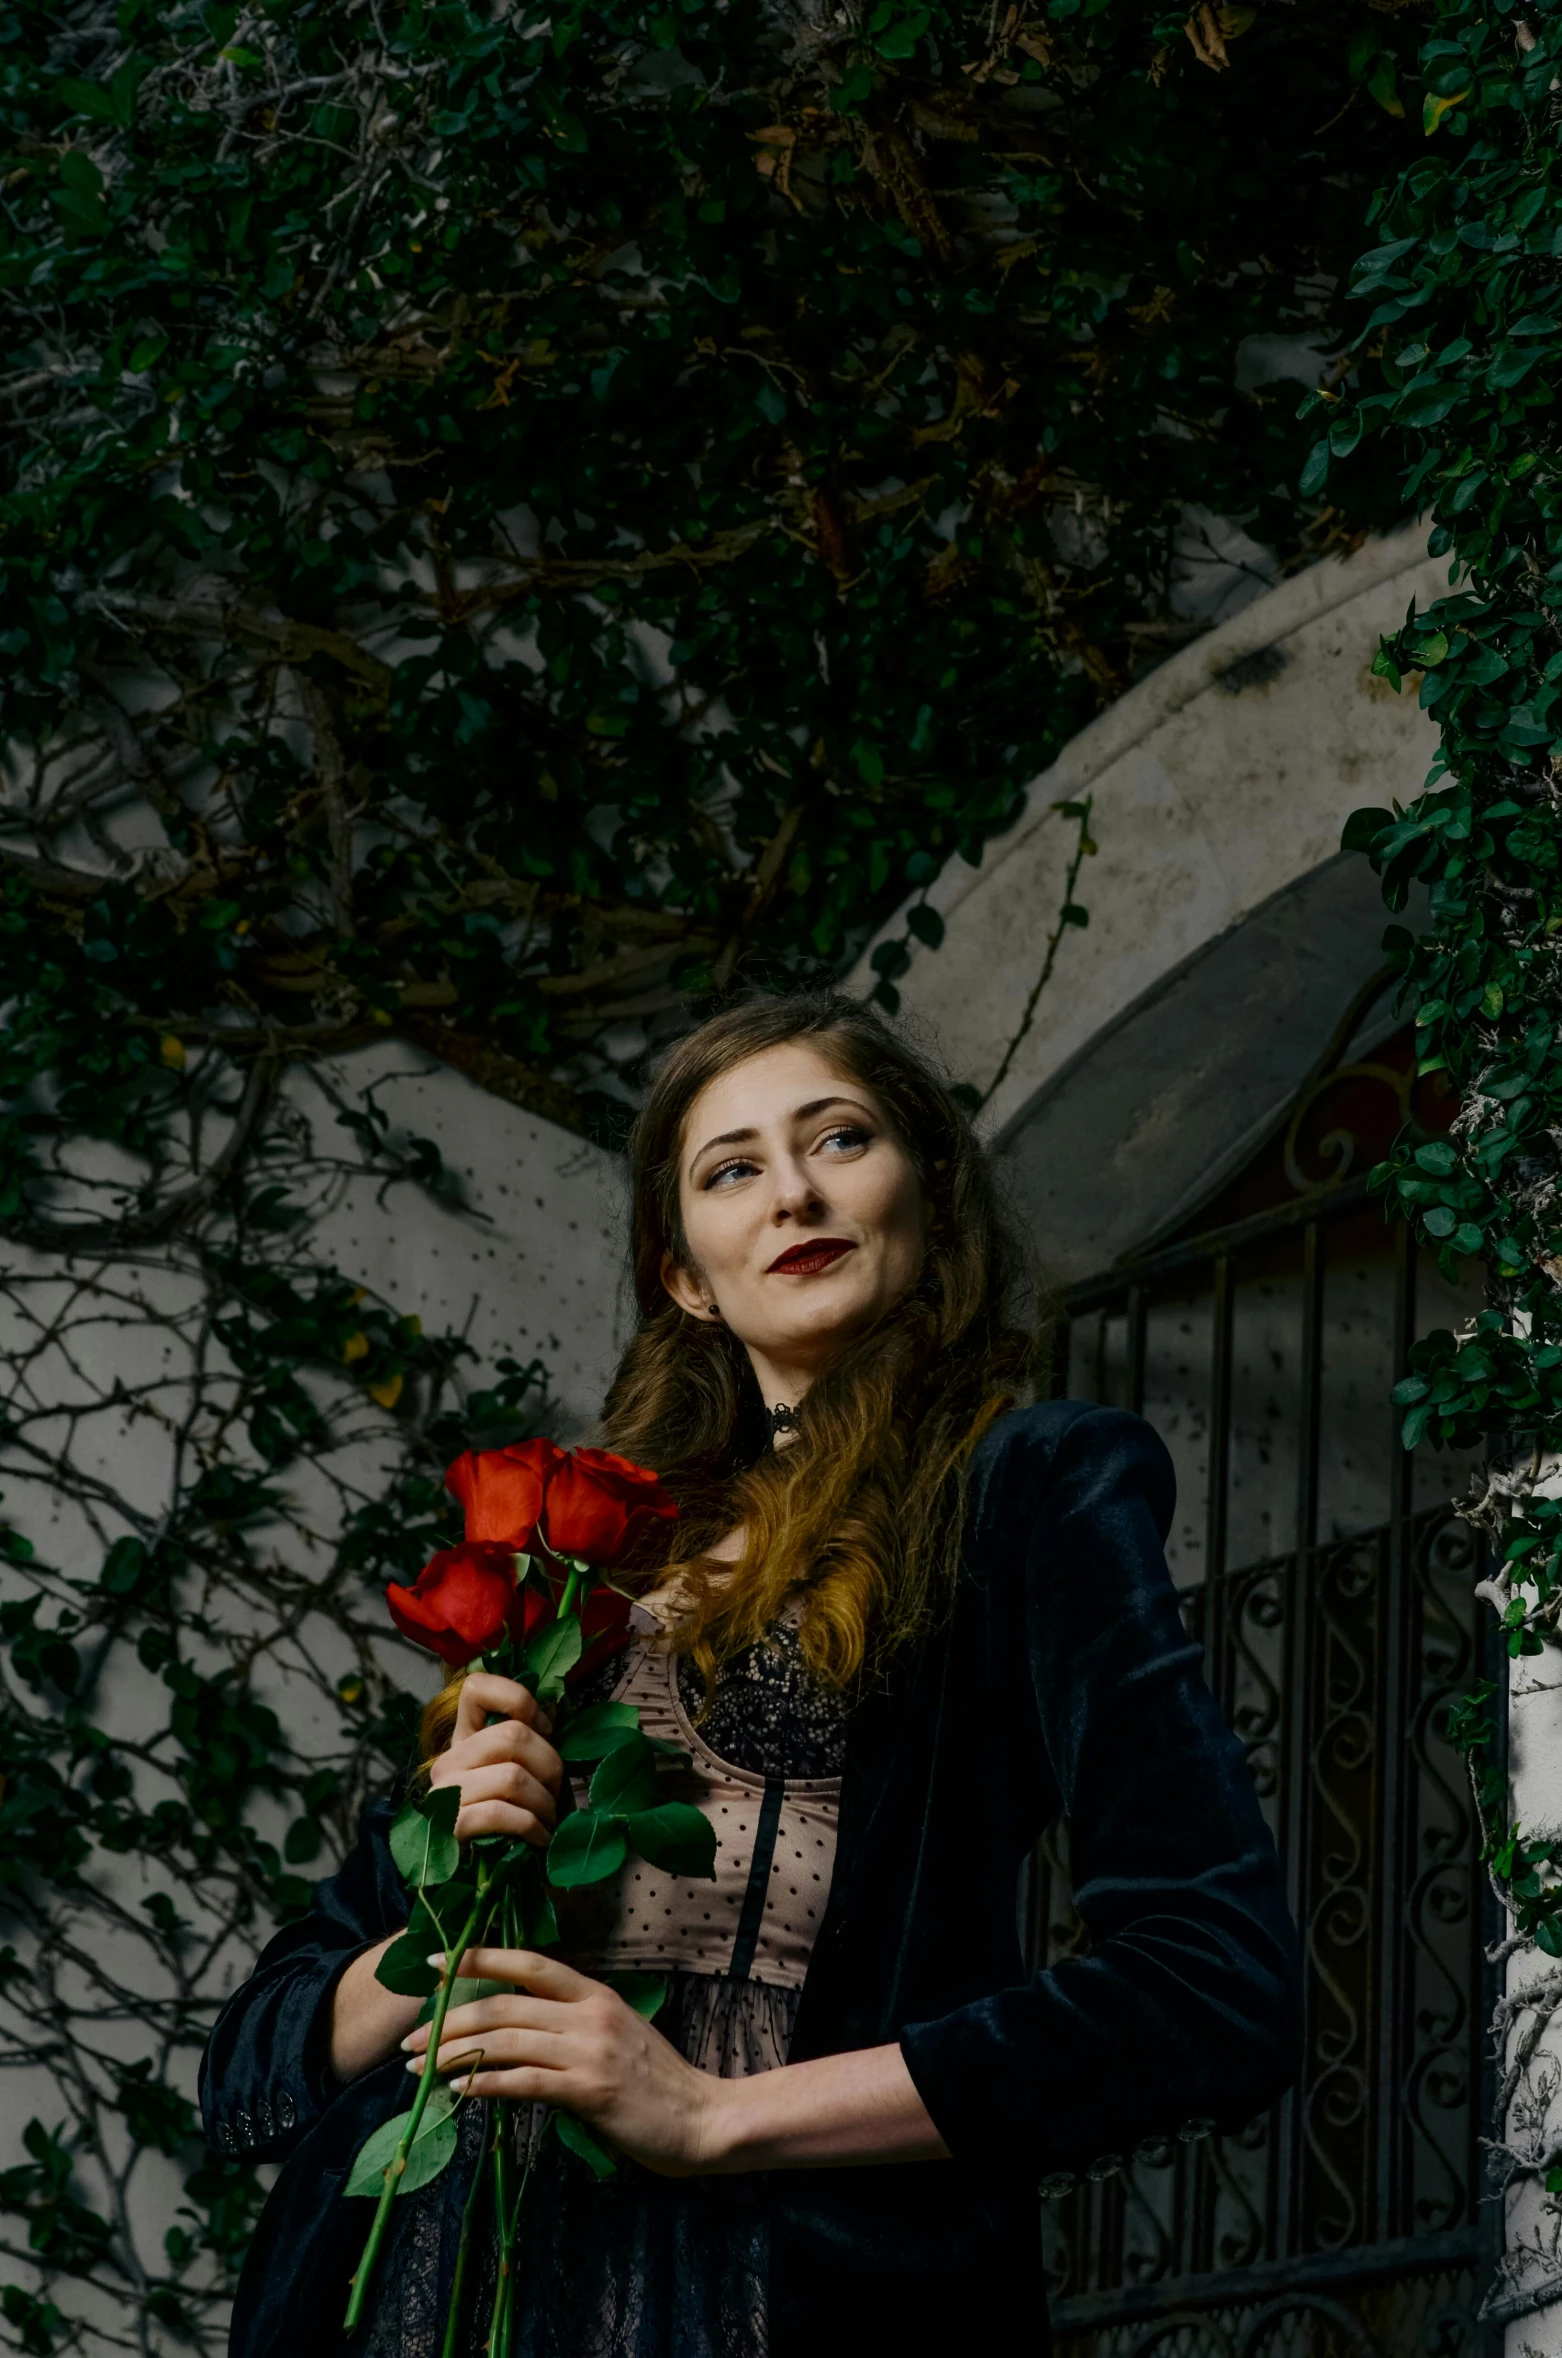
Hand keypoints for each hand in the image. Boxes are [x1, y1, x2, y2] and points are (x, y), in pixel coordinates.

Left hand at [403, 1947, 719, 2176]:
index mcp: (596, 1993)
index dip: (480, 1959)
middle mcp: (590, 2014)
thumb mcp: (616, 2033)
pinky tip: (459, 2090)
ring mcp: (590, 2051)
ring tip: (419, 2069)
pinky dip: (485, 2084)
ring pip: (506, 2041)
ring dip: (454, 2054)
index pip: (530, 1963)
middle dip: (449, 2020)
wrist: (701, 2119)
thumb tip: (516, 2026)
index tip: (437, 1963)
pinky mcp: (589, 2091)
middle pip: (505, 2005)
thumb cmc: (657, 2081)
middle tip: (410, 2038)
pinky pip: (524, 2082)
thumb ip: (572, 2023)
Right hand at [428, 1673, 563, 1848]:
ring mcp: (446, 1793)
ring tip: (549, 1818)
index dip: (518, 1698)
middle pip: (512, 1735)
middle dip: (549, 1764)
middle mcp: (449, 1760)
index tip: (543, 1728)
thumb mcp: (517, 1771)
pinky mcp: (451, 1826)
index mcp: (464, 1738)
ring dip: (544, 1802)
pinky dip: (532, 1827)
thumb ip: (529, 1739)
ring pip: (512, 1777)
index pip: (476, 1687)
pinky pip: (501, 1813)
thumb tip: (553, 1706)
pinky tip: (540, 1838)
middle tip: (556, 1790)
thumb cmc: (509, 1817)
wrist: (477, 1876)